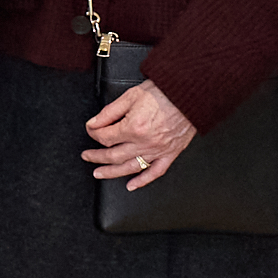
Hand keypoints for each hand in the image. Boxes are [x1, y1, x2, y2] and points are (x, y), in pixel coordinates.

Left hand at [83, 78, 197, 184]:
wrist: (190, 94)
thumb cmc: (164, 92)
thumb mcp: (131, 96)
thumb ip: (109, 112)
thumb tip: (93, 124)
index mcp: (133, 127)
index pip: (105, 137)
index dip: (94, 134)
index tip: (91, 130)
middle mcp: (145, 142)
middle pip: (113, 155)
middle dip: (96, 156)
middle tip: (87, 156)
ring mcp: (158, 150)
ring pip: (130, 167)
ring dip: (112, 173)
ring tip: (99, 173)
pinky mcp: (170, 153)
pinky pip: (155, 172)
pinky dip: (142, 181)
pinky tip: (131, 185)